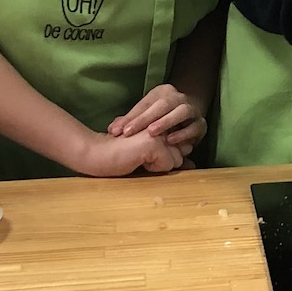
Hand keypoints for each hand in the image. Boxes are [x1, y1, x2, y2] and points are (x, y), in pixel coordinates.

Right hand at [73, 125, 188, 176]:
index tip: (145, 152)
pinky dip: (154, 168)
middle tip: (141, 154)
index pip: (181, 146)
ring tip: (139, 156)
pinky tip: (138, 159)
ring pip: (177, 159)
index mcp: (162, 122)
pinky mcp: (155, 143)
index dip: (165, 156)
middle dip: (164, 160)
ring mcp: (159, 132)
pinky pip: (168, 165)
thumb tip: (193, 165)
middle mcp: (162, 122)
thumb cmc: (121, 156)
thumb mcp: (152, 156)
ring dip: (159, 164)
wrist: (98, 154)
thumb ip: (172, 156)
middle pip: (181, 153)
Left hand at [109, 84, 204, 153]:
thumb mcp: (145, 114)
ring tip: (151, 134)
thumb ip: (129, 121)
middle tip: (130, 132)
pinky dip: (183, 134)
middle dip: (146, 119)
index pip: (146, 104)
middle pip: (163, 105)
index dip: (132, 118)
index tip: (118, 132)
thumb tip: (112, 130)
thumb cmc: (162, 116)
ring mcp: (192, 110)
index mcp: (163, 92)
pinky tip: (171, 141)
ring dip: (166, 122)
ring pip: (181, 112)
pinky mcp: (201, 124)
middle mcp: (179, 98)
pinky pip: (194, 127)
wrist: (190, 116)